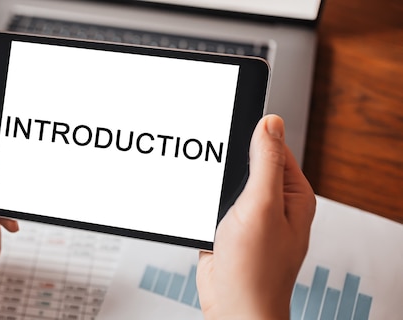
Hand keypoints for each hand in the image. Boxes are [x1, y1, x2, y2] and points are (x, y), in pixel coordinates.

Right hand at [196, 115, 315, 319]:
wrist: (232, 306)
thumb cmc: (256, 269)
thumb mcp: (262, 206)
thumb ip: (265, 163)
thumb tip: (270, 123)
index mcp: (292, 194)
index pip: (274, 149)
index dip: (252, 136)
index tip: (230, 131)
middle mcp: (273, 204)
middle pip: (247, 164)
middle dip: (228, 164)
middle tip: (215, 169)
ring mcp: (249, 217)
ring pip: (227, 184)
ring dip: (214, 185)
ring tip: (208, 193)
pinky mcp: (227, 228)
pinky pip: (213, 204)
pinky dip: (203, 202)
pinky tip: (199, 208)